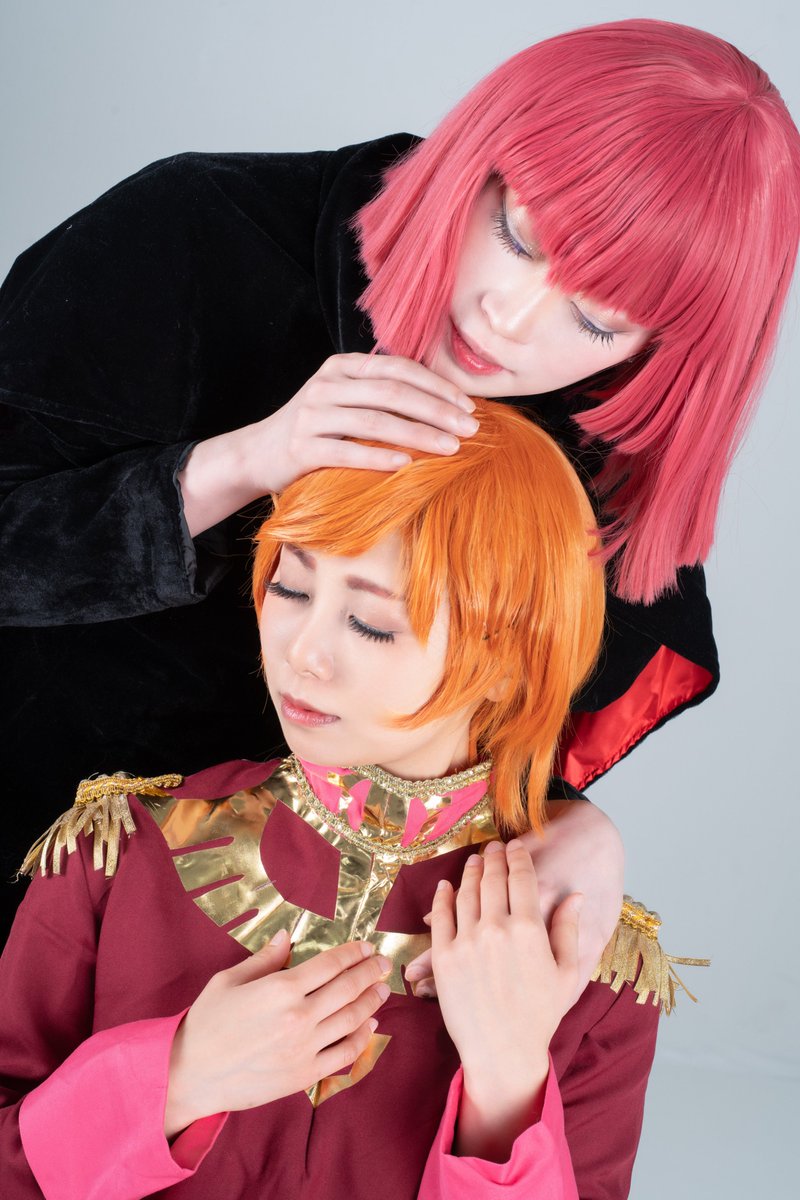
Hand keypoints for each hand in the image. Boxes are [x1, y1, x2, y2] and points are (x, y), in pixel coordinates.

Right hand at [164, 931, 390, 1135]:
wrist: (191, 1075)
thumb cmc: (206, 1023)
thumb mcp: (229, 981)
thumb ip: (264, 959)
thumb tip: (288, 937)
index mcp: (281, 989)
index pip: (330, 964)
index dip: (353, 954)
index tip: (366, 948)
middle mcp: (299, 1017)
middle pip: (348, 989)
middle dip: (370, 973)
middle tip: (383, 964)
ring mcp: (304, 1049)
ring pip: (352, 1020)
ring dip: (372, 1002)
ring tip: (382, 990)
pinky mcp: (304, 1076)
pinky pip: (344, 1054)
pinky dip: (362, 1038)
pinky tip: (368, 1026)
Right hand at [178, 354, 477, 536]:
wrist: (257, 455)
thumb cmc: (315, 430)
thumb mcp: (345, 399)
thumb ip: (381, 393)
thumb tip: (444, 402)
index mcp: (343, 366)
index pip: (399, 370)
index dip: (438, 387)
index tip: (469, 407)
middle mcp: (327, 385)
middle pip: (393, 393)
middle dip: (438, 411)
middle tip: (471, 430)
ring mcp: (311, 415)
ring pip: (374, 421)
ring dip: (418, 434)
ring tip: (450, 448)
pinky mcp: (301, 448)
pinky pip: (347, 452)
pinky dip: (379, 457)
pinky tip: (407, 465)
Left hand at [405, 798, 622, 1000]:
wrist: (503, 1052)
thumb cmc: (540, 1015)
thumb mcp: (566, 972)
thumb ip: (568, 929)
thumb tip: (577, 895)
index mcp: (529, 930)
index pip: (522, 878)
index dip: (518, 858)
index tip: (515, 847)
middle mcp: (496, 929)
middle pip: (492, 879)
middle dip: (493, 858)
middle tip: (492, 848)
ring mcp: (467, 941)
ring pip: (466, 892)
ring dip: (470, 871)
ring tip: (474, 861)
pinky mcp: (444, 956)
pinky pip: (441, 916)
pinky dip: (443, 896)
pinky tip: (447, 886)